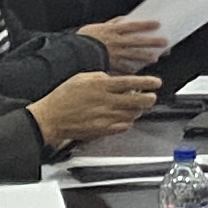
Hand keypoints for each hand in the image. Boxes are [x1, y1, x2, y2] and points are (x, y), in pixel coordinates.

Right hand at [31, 68, 163, 149]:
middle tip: (151, 96)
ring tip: (137, 105)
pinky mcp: (104, 130)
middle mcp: (106, 102)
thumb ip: (101, 77)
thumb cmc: (63, 98)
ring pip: (133, 114)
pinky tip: (125, 117)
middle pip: (138, 101)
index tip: (156, 82)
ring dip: (139, 109)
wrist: (52, 118)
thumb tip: (113, 78)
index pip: (131, 82)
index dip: (147, 82)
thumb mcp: (82, 78)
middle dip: (149, 98)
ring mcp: (106, 117)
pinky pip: (124, 126)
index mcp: (101, 86)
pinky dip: (128, 121)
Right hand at [78, 15, 164, 65]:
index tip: (158, 24)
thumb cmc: (86, 38)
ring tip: (155, 58)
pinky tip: (138, 73)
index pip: (133, 25)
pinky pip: (122, 68)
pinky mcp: (109, 64)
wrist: (73, 51)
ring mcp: (113, 54)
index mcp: (113, 30)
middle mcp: (115, 42)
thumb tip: (127, 19)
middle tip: (165, 43)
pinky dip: (130, 70)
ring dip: (145, 56)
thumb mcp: (100, 26)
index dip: (146, 24)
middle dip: (152, 42)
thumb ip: (114, 23)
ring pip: (132, 55)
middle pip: (137, 41)